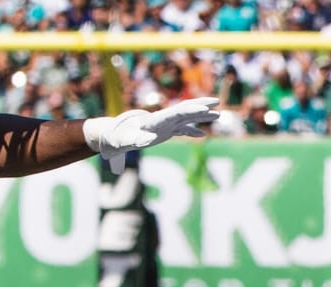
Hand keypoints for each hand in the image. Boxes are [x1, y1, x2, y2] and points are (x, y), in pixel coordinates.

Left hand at [83, 97, 219, 172]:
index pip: (177, 112)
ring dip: (201, 116)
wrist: (113, 135)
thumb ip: (135, 139)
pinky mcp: (164, 131)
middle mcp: (163, 119)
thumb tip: (145, 141)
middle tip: (216, 101)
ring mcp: (165, 124)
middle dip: (201, 105)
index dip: (191, 110)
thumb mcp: (125, 140)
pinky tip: (202, 135)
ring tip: (218, 115)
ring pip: (186, 118)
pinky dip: (192, 131)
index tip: (204, 109)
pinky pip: (181, 130)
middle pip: (185, 109)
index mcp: (156, 119)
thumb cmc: (119, 138)